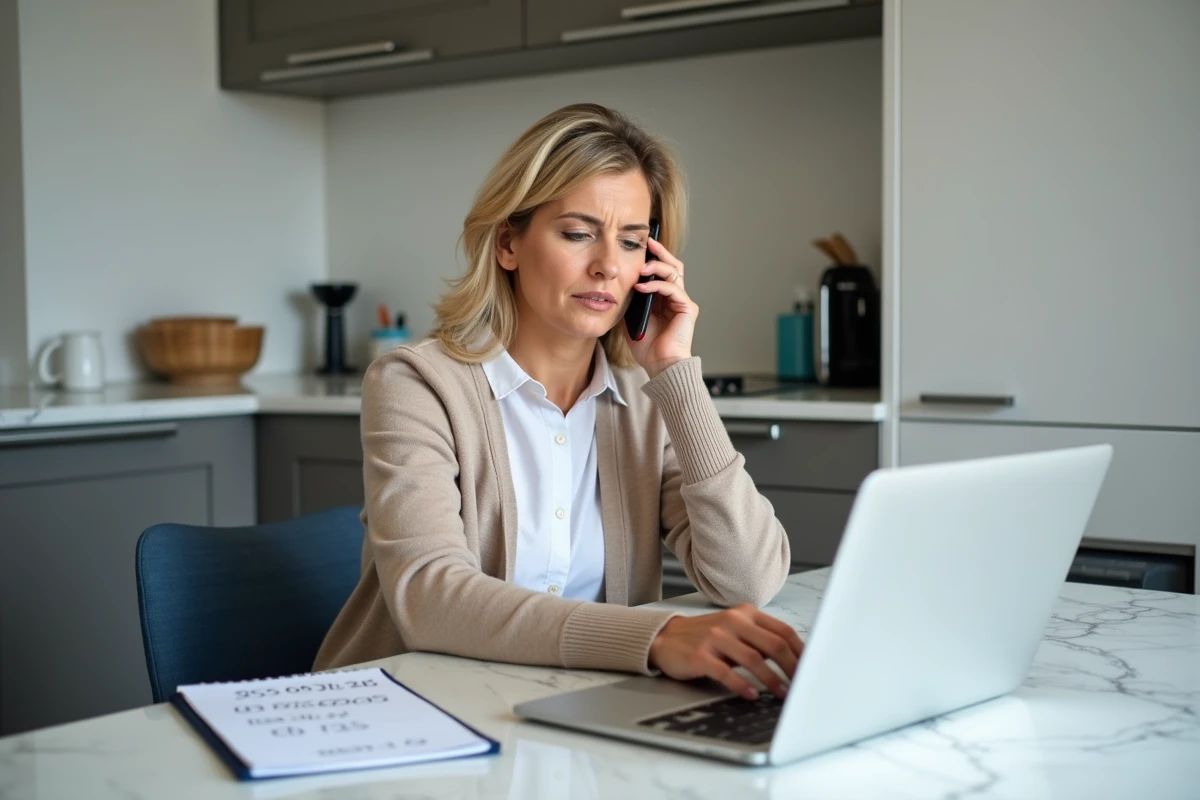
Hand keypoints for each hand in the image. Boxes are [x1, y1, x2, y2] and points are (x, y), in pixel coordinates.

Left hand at [625, 237, 697, 378]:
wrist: (660, 366)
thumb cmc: (647, 347)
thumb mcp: (630, 319)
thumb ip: (628, 302)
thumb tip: (614, 286)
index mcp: (664, 299)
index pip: (661, 270)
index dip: (651, 257)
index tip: (638, 247)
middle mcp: (676, 297)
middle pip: (673, 265)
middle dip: (660, 251)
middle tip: (647, 241)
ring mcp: (683, 302)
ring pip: (674, 272)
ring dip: (657, 266)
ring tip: (640, 267)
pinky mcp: (687, 308)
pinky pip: (673, 288)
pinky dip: (656, 285)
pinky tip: (641, 287)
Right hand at [648, 604, 803, 699]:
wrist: (666, 638)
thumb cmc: (707, 638)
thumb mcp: (736, 630)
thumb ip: (761, 639)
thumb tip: (797, 661)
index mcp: (746, 614)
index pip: (784, 631)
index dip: (802, 653)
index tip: (813, 670)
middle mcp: (733, 622)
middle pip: (773, 645)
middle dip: (793, 669)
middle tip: (802, 687)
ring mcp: (715, 638)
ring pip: (754, 660)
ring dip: (773, 681)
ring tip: (782, 695)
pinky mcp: (700, 655)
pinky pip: (726, 672)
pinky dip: (742, 686)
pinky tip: (752, 695)